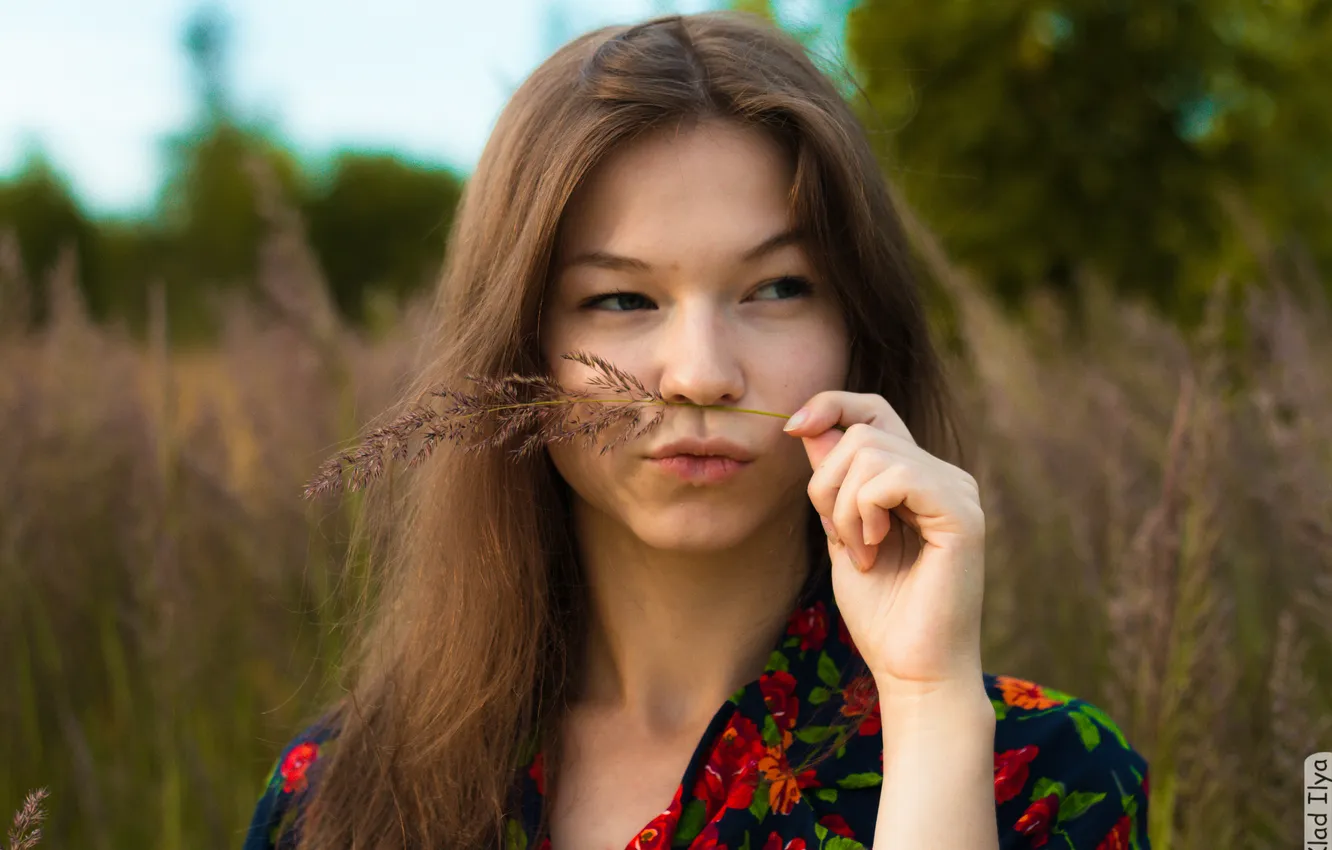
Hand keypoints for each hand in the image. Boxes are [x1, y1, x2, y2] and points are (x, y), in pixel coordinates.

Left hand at [784, 391, 986, 698]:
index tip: (792, 428)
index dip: (832, 405)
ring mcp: (958, 491)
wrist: (913, 671)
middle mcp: (945, 476)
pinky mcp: (962, 514)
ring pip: (871, 451)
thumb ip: (832, 481)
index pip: (875, 411)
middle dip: (827, 483)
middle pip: (861, 432)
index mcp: (919, 478)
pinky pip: (894, 477)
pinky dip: (865, 513)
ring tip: (860, 553)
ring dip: (844, 507)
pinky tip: (874, 551)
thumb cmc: (881, 613)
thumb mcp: (841, 533)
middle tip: (840, 538)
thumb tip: (809, 424)